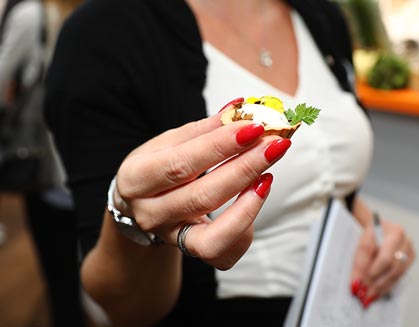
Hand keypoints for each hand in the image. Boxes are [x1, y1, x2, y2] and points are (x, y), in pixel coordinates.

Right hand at [113, 108, 290, 269]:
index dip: (219, 146)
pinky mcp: (191, 251)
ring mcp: (171, 237)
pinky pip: (223, 253)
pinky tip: (255, 197)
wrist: (143, 202)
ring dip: (249, 203)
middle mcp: (150, 213)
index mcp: (136, 178)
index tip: (253, 127)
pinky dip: (245, 228)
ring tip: (267, 175)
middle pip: (202, 196)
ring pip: (214, 234)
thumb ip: (204, 129)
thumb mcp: (170, 142)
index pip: (181, 164)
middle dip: (244, 168)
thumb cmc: (159, 166)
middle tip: (274, 145)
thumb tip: (240, 108)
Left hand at [350, 218, 414, 308]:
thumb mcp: (361, 241)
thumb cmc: (369, 231)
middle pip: (393, 268)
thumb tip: (356, 283)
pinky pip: (398, 277)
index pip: (385, 257)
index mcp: (395, 232)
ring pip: (397, 275)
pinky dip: (386, 286)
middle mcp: (406, 242)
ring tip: (369, 296)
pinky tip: (377, 292)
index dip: (373, 272)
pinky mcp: (409, 261)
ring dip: (382, 287)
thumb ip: (360, 262)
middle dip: (377, 283)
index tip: (362, 282)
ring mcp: (410, 252)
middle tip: (364, 293)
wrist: (377, 225)